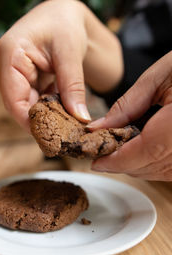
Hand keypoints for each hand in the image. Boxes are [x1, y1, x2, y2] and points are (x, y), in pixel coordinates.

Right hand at [0, 0, 122, 129]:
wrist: (65, 14)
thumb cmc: (64, 23)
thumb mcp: (70, 54)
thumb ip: (73, 87)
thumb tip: (80, 117)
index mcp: (10, 55)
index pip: (13, 100)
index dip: (30, 122)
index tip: (50, 137)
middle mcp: (7, 66)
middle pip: (19, 105)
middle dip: (42, 121)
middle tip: (63, 136)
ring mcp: (15, 74)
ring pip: (28, 105)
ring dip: (47, 116)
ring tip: (67, 126)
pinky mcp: (25, 79)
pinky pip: (35, 100)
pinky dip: (50, 107)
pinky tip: (64, 112)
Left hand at [89, 51, 171, 180]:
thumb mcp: (159, 77)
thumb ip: (127, 105)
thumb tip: (98, 128)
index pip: (145, 151)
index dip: (117, 161)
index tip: (97, 162)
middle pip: (152, 166)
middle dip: (122, 165)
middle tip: (103, 156)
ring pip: (162, 172)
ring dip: (137, 167)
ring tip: (118, 154)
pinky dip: (154, 165)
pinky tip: (141, 153)